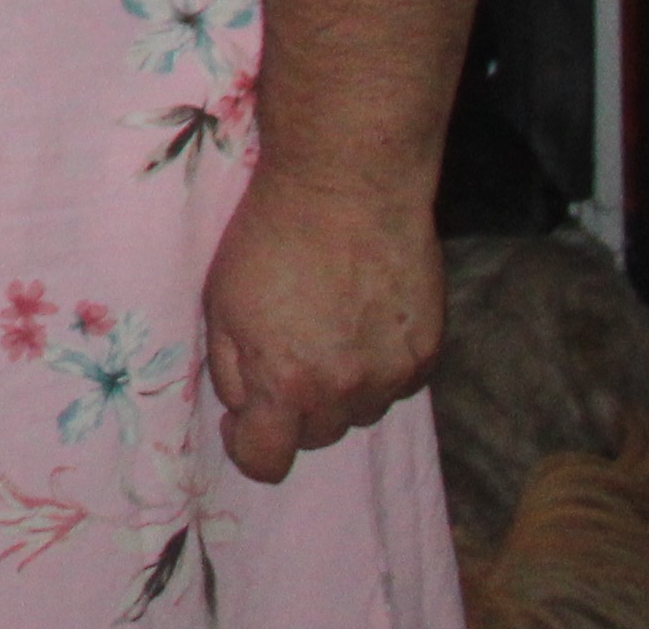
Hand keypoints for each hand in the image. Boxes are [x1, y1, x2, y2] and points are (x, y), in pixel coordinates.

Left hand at [200, 170, 441, 479]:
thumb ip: (230, 369)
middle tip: (280, 356)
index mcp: (287, 384)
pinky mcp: (427, 351)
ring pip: (359, 411)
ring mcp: (392, 374)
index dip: (247, 448)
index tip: (241, 422)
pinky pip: (395, 383)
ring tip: (324, 329)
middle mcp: (346, 391)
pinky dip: (377, 365)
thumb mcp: (221, 303)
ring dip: (339, 389)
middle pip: (316, 436)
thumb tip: (243, 409)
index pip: (267, 462)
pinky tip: (362, 320)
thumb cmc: (271, 236)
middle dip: (292, 409)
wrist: (347, 186)